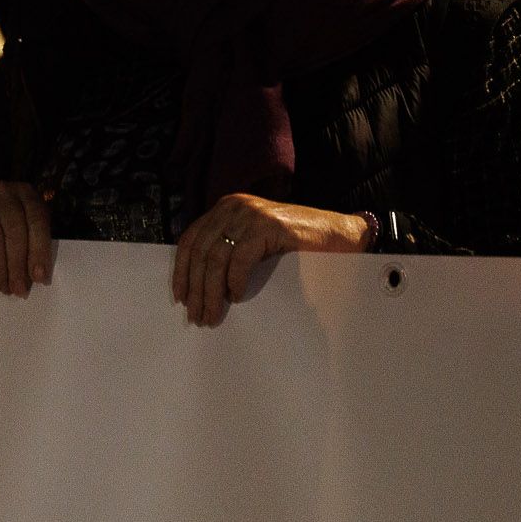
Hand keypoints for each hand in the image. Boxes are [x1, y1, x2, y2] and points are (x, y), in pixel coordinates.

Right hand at [0, 179, 54, 295]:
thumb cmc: (0, 229)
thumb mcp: (23, 230)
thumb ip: (32, 245)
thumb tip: (39, 277)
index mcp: (24, 193)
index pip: (37, 218)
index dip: (40, 249)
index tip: (40, 277)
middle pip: (13, 227)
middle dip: (18, 262)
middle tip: (19, 288)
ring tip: (3, 285)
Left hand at [173, 195, 371, 327]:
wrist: (340, 235)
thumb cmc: (296, 245)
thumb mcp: (253, 243)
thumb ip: (228, 251)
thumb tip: (199, 287)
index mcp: (225, 209)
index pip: (191, 241)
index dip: (181, 271)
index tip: (181, 298)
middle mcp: (234, 206)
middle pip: (201, 252)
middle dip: (196, 288)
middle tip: (196, 315)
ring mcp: (251, 214)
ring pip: (216, 258)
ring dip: (211, 292)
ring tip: (213, 315)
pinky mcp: (268, 226)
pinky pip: (240, 258)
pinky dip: (235, 281)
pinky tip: (237, 297)